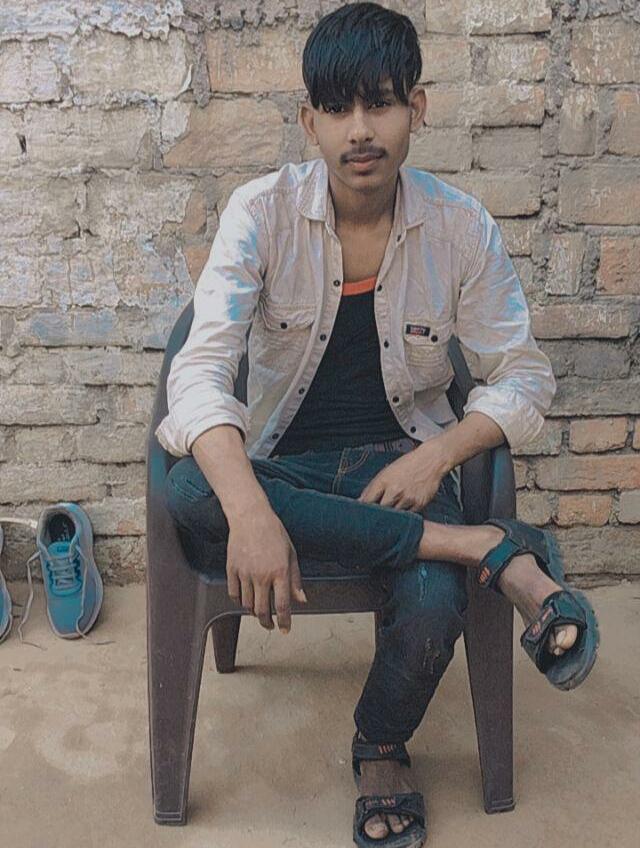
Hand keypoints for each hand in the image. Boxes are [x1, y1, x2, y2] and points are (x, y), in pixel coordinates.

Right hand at [226, 506, 306, 632]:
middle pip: (262, 610)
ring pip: (247, 604)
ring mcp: (245, 573)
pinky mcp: (232, 569)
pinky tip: (246, 599)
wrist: (251, 517)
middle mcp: (262, 575)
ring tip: (259, 611)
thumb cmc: (274, 532)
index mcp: (280, 571)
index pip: (283, 605)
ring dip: (254, 612)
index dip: (284, 621)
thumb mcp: (291, 554)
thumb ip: (295, 579)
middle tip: (270, 625)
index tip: (284, 630)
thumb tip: (301, 600)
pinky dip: (239, 601)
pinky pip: (234, 594)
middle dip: (267, 622)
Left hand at [357, 439, 450, 512]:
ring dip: (392, 514)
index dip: (364, 509)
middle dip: (378, 513)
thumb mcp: (387, 471)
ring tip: (394, 509)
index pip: (368, 501)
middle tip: (377, 515)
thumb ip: (373, 487)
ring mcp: (408, 498)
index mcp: (384, 480)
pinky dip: (405, 513)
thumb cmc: (407, 464)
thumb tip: (361, 500)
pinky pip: (408, 515)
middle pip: (381, 511)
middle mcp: (395, 490)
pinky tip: (405, 506)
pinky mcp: (419, 504)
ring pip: (395, 515)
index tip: (363, 513)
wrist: (430, 461)